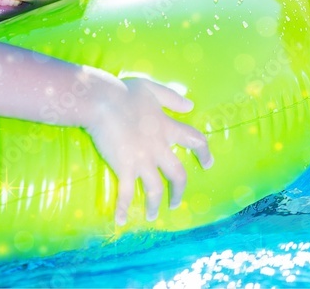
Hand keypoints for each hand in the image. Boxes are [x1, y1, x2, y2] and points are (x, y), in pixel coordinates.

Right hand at [84, 74, 212, 225]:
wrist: (101, 100)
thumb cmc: (123, 91)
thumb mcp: (152, 88)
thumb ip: (172, 97)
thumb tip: (191, 105)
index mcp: (166, 127)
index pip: (194, 141)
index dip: (203, 152)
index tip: (208, 163)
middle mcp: (159, 148)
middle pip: (178, 175)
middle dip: (179, 191)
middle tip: (176, 202)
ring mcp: (142, 160)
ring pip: (156, 189)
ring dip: (155, 204)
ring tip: (153, 215)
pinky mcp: (124, 167)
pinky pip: (126, 193)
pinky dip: (124, 208)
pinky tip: (121, 220)